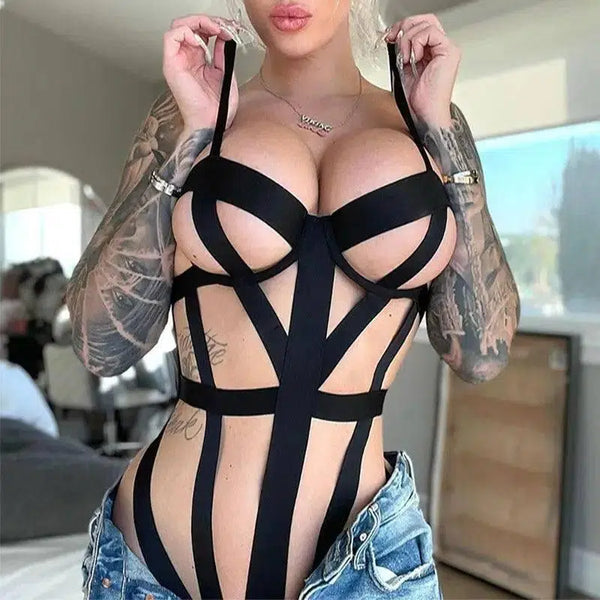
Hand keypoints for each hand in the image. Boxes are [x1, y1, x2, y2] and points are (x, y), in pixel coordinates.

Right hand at [163, 14, 239, 132]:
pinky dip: (186, 31)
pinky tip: (202, 39)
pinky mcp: (171, 65)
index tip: (228, 30)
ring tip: (214, 29)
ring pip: (178, 26)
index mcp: (197, 60)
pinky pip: (171, 37)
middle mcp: (185, 58)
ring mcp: (177, 61)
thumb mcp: (224, 73)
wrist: (212, 123)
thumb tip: (222, 36)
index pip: (199, 31)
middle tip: (221, 26)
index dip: (212, 25)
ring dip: (198, 22)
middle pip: (187, 25)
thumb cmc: (217, 108)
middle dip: (205, 20)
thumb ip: (221, 54)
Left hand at [385, 14, 460, 127]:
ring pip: (426, 24)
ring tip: (405, 58)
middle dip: (405, 27)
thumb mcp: (403, 68)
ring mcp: (447, 49)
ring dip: (408, 39)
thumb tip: (393, 36)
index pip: (420, 26)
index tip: (389, 37)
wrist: (424, 113)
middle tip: (394, 40)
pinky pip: (430, 32)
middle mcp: (441, 48)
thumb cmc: (417, 99)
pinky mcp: (449, 52)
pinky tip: (413, 58)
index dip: (403, 27)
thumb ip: (402, 51)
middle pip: (425, 19)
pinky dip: (416, 42)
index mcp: (431, 51)